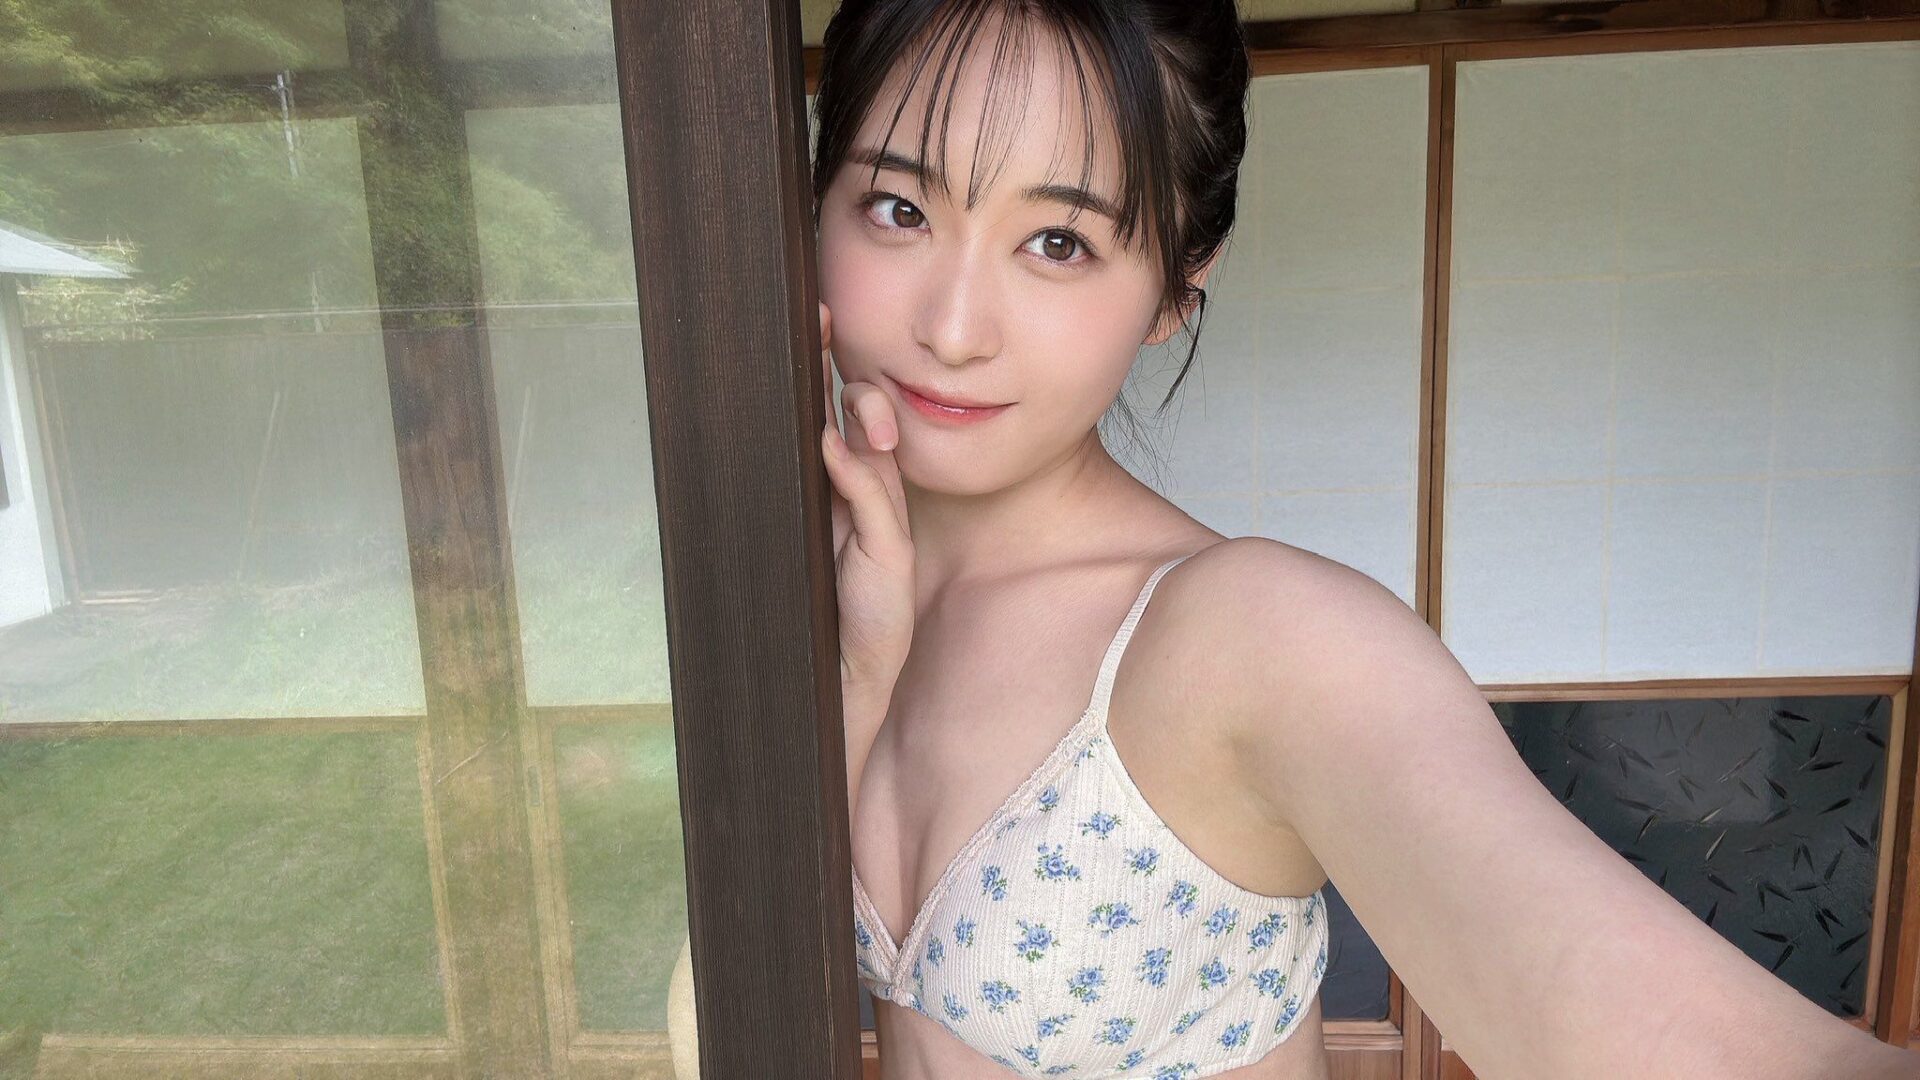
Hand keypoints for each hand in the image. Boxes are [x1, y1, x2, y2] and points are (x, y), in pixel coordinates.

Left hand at [818, 301, 915, 689]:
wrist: (844, 673)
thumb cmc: (822, 609)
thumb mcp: (804, 539)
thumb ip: (806, 491)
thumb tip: (790, 438)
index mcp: (849, 485)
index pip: (838, 413)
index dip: (825, 368)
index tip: (811, 319)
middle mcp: (872, 494)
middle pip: (864, 416)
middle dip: (844, 367)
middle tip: (820, 321)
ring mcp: (886, 521)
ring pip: (875, 446)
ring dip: (856, 407)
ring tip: (828, 374)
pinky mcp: (891, 552)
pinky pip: (874, 499)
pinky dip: (853, 469)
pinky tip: (831, 444)